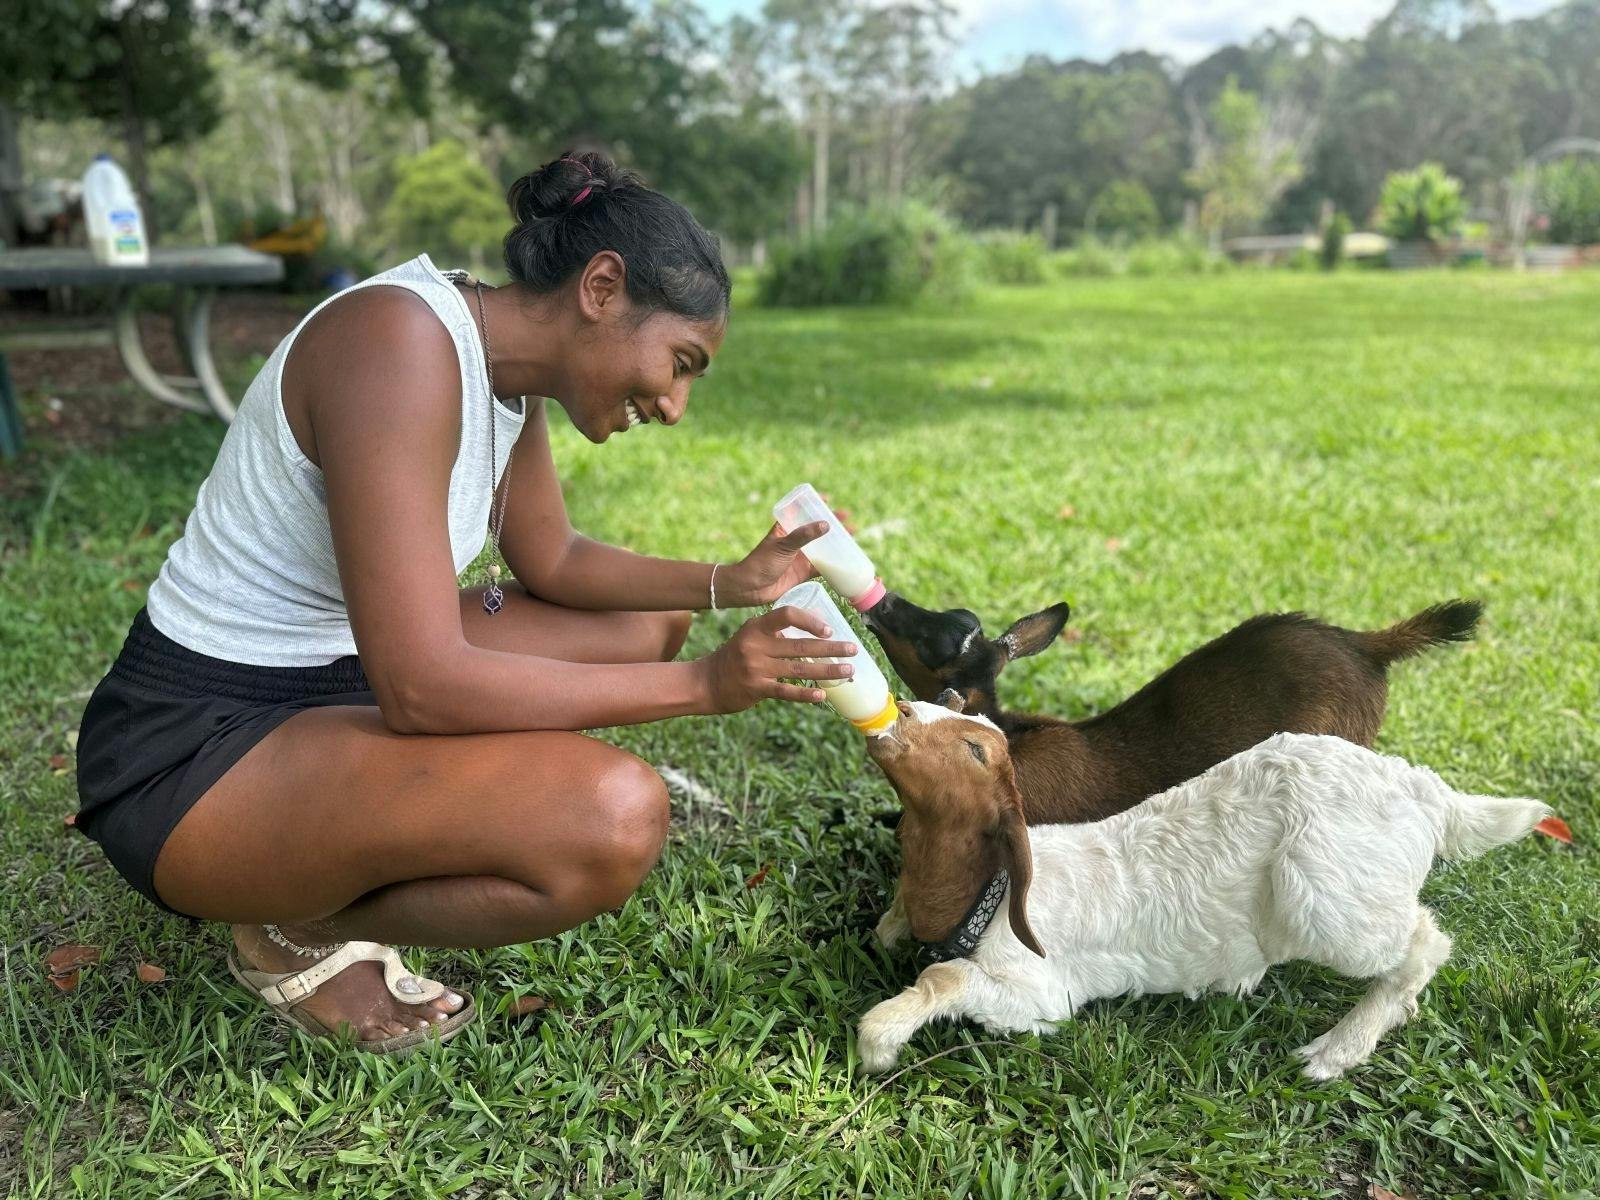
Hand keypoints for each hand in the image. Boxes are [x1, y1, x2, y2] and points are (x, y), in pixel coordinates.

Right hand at [698, 607, 860, 713]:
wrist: (705, 682)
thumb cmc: (735, 657)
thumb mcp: (750, 636)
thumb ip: (775, 633)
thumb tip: (814, 629)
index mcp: (756, 627)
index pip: (786, 615)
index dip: (810, 621)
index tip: (828, 630)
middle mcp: (756, 645)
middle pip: (801, 645)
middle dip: (831, 648)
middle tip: (853, 649)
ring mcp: (756, 668)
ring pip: (800, 669)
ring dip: (827, 671)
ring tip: (848, 671)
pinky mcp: (756, 688)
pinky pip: (786, 691)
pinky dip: (806, 694)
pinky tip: (823, 695)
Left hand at [718, 497, 855, 607]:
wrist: (750, 589)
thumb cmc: (761, 562)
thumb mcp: (783, 545)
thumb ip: (803, 535)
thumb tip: (825, 525)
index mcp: (785, 528)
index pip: (801, 511)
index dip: (814, 505)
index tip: (828, 499)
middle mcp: (795, 541)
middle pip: (817, 530)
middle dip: (832, 525)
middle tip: (848, 522)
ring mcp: (800, 557)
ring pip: (822, 548)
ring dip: (836, 544)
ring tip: (852, 539)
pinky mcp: (803, 572)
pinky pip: (822, 568)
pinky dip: (833, 566)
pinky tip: (846, 563)